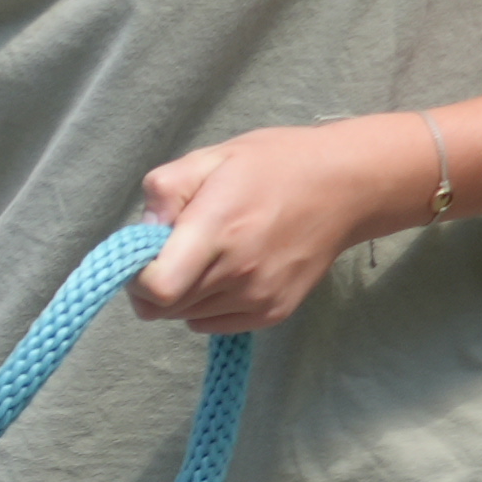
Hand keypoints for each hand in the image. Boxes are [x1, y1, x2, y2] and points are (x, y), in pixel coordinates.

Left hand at [129, 115, 434, 334]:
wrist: (344, 188)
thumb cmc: (273, 166)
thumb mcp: (211, 157)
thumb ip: (165, 191)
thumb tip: (143, 231)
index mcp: (216, 230)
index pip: (156, 289)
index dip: (136, 278)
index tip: (142, 256)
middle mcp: (237, 273)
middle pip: (165, 308)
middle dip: (154, 283)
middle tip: (173, 250)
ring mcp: (258, 298)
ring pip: (188, 317)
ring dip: (183, 293)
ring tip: (207, 254)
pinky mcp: (273, 313)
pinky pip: (215, 324)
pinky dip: (208, 305)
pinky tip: (227, 270)